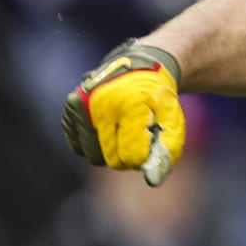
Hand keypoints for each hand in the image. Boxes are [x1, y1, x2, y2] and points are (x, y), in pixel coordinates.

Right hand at [61, 40, 184, 185]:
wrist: (140, 65)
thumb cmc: (158, 98)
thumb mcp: (173, 120)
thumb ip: (167, 151)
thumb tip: (152, 180)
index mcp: (131, 106)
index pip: (132, 156)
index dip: (143, 157)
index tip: (149, 144)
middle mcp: (102, 105)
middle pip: (112, 160)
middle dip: (128, 157)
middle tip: (137, 139)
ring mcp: (83, 106)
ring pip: (93, 156)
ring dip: (109, 153)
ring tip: (121, 134)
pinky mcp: (71, 108)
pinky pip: (77, 146)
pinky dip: (92, 145)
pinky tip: (105, 130)